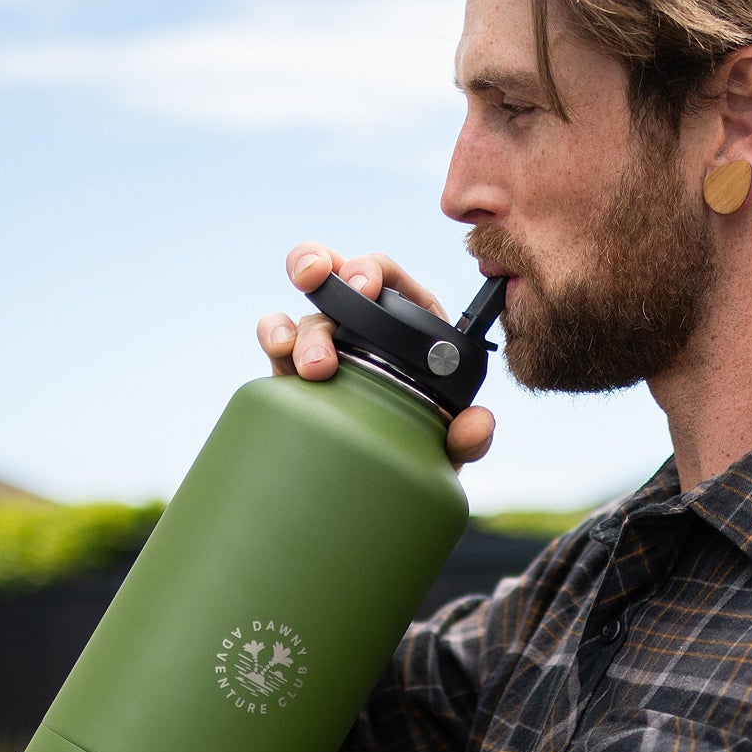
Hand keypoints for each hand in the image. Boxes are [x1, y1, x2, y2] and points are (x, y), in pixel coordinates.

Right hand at [257, 242, 495, 467]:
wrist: (379, 482)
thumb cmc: (423, 446)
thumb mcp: (450, 441)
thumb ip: (469, 433)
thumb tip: (478, 423)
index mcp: (405, 320)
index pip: (385, 275)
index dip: (370, 270)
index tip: (363, 287)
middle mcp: (360, 323)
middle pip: (333, 277)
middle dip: (318, 269)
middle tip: (318, 283)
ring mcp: (325, 343)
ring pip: (304, 313)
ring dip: (300, 326)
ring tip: (314, 366)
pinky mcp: (293, 369)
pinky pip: (277, 340)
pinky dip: (273, 335)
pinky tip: (280, 351)